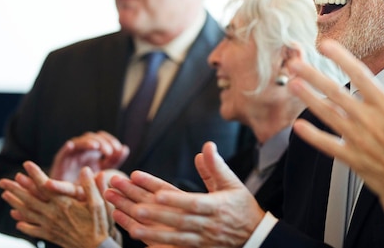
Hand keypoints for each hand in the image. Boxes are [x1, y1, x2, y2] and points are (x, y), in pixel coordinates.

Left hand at [0, 162, 111, 247]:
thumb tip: (85, 170)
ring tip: (5, 195)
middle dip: (15, 189)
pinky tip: (18, 222)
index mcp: (64, 203)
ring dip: (14, 204)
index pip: (45, 186)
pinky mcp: (50, 235)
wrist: (94, 247)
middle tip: (3, 181)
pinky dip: (23, 224)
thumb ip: (91, 186)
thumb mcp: (98, 203)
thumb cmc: (98, 224)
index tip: (26, 164)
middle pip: (29, 199)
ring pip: (27, 213)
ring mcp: (49, 225)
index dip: (35, 174)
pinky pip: (32, 229)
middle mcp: (53, 213)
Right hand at [50, 130, 128, 181]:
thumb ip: (114, 161)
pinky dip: (66, 147)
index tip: (118, 149)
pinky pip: (62, 152)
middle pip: (92, 138)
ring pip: (79, 142)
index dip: (111, 141)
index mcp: (93, 152)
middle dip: (102, 142)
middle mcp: (82, 152)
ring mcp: (71, 156)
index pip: (103, 139)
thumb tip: (125, 148)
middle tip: (110, 151)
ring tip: (97, 147)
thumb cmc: (87, 187)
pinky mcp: (60, 163)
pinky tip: (71, 146)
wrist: (69, 202)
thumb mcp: (104, 173)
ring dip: (88, 142)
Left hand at [105, 142, 264, 247]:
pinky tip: (142, 244)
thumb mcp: (233, 184)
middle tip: (132, 204)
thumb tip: (206, 146)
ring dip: (150, 232)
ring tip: (129, 223)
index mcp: (215, 206)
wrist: (255, 237)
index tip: (157, 193)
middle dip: (153, 212)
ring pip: (172, 238)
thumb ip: (217, 167)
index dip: (175, 199)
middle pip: (176, 219)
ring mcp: (201, 241)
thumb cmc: (242, 208)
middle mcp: (206, 225)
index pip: (192, 202)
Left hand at [288, 39, 383, 247]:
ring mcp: (359, 141)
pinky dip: (312, 137)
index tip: (326, 46)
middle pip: (336, 92)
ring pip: (328, 115)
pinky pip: (328, 146)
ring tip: (292, 85)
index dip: (341, 58)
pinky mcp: (354, 160)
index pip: (360, 75)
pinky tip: (297, 126)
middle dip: (314, 76)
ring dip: (308, 99)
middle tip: (295, 64)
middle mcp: (370, 121)